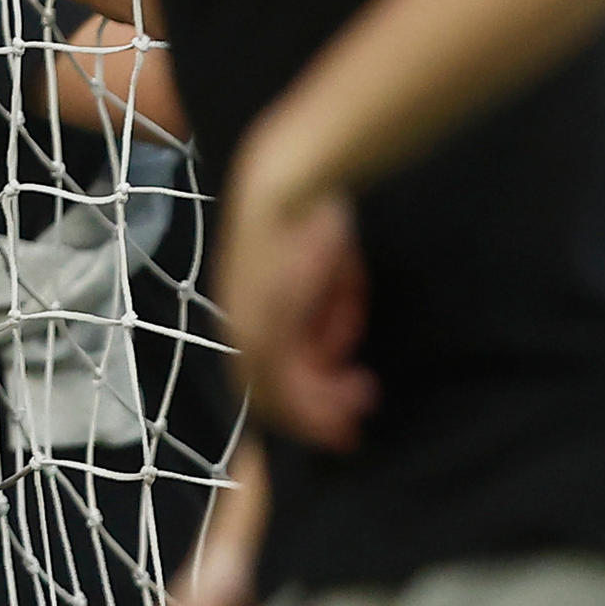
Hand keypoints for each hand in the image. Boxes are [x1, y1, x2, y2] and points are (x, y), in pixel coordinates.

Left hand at [217, 141, 373, 448]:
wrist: (291, 185)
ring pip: (278, 393)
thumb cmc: (313, 219)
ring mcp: (247, 329)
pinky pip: (287, 378)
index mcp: (247, 314)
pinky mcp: (262, 326)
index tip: (343, 409)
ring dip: (321, 407)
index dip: (304, 399)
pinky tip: (353, 389)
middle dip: (315, 413)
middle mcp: (240, 328)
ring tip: (364, 399)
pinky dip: (317, 395)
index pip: (267, 374)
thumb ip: (330, 318)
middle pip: (269, 393)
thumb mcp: (330, 277)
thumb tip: (337, 354)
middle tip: (354, 420)